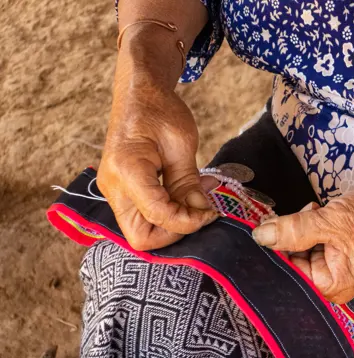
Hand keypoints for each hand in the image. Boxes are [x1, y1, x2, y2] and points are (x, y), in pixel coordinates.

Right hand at [97, 39, 216, 250]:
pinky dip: (168, 214)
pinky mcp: (122, 192)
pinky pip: (144, 216)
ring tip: (196, 201)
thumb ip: (189, 182)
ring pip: (141, 231)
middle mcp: (113, 186)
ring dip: (172, 225)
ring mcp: (114, 192)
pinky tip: (186, 196)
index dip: (188, 222)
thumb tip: (201, 212)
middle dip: (174, 233)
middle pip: (140, 237)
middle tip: (199, 213)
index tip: (211, 212)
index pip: (158, 215)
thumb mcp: (181, 143)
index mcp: (127, 170)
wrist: (138, 95)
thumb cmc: (159, 110)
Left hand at [252, 182, 353, 302]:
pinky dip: (311, 226)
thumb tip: (260, 236)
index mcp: (332, 287)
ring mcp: (336, 267)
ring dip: (300, 228)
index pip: (289, 272)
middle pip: (293, 263)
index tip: (266, 226)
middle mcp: (333, 284)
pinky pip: (313, 242)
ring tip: (315, 211)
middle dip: (289, 237)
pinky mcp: (339, 251)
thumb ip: (293, 230)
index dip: (275, 250)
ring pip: (300, 249)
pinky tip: (318, 212)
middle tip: (298, 214)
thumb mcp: (332, 221)